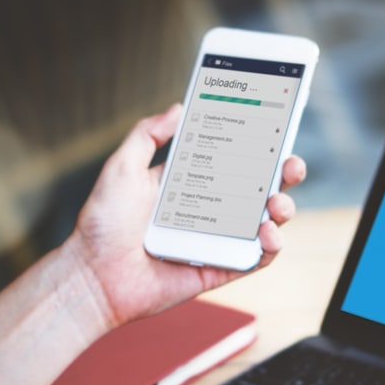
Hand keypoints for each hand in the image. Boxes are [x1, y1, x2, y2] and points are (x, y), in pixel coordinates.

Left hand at [67, 103, 306, 327]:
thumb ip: (148, 135)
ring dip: (283, 209)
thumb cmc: (102, 225)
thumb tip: (178, 108)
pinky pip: (256, 258)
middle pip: (259, 188)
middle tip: (290, 164)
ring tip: (276, 203)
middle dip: (283, 174)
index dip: (258, 145)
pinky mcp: (220, 269)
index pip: (233, 159)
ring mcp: (217, 240)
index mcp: (190, 183)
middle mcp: (209, 210)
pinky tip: (268, 232)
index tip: (275, 129)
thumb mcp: (122, 168)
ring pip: (266, 222)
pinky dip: (271, 246)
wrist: (94, 276)